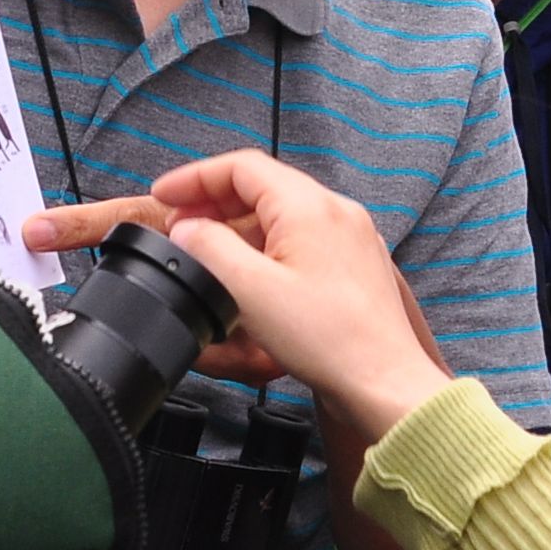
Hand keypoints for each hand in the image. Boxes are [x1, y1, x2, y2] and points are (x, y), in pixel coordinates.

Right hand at [25, 191, 454, 396]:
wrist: (384, 382)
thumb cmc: (328, 340)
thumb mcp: (249, 290)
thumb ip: (210, 248)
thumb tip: (187, 227)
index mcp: (309, 205)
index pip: (241, 167)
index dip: (195, 177)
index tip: (165, 195)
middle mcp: (335, 210)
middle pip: (262, 186)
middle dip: (214, 201)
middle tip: (181, 225)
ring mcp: (350, 237)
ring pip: (282, 214)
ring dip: (240, 225)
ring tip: (209, 253)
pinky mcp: (355, 265)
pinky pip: (303, 239)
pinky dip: (268, 245)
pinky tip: (250, 275)